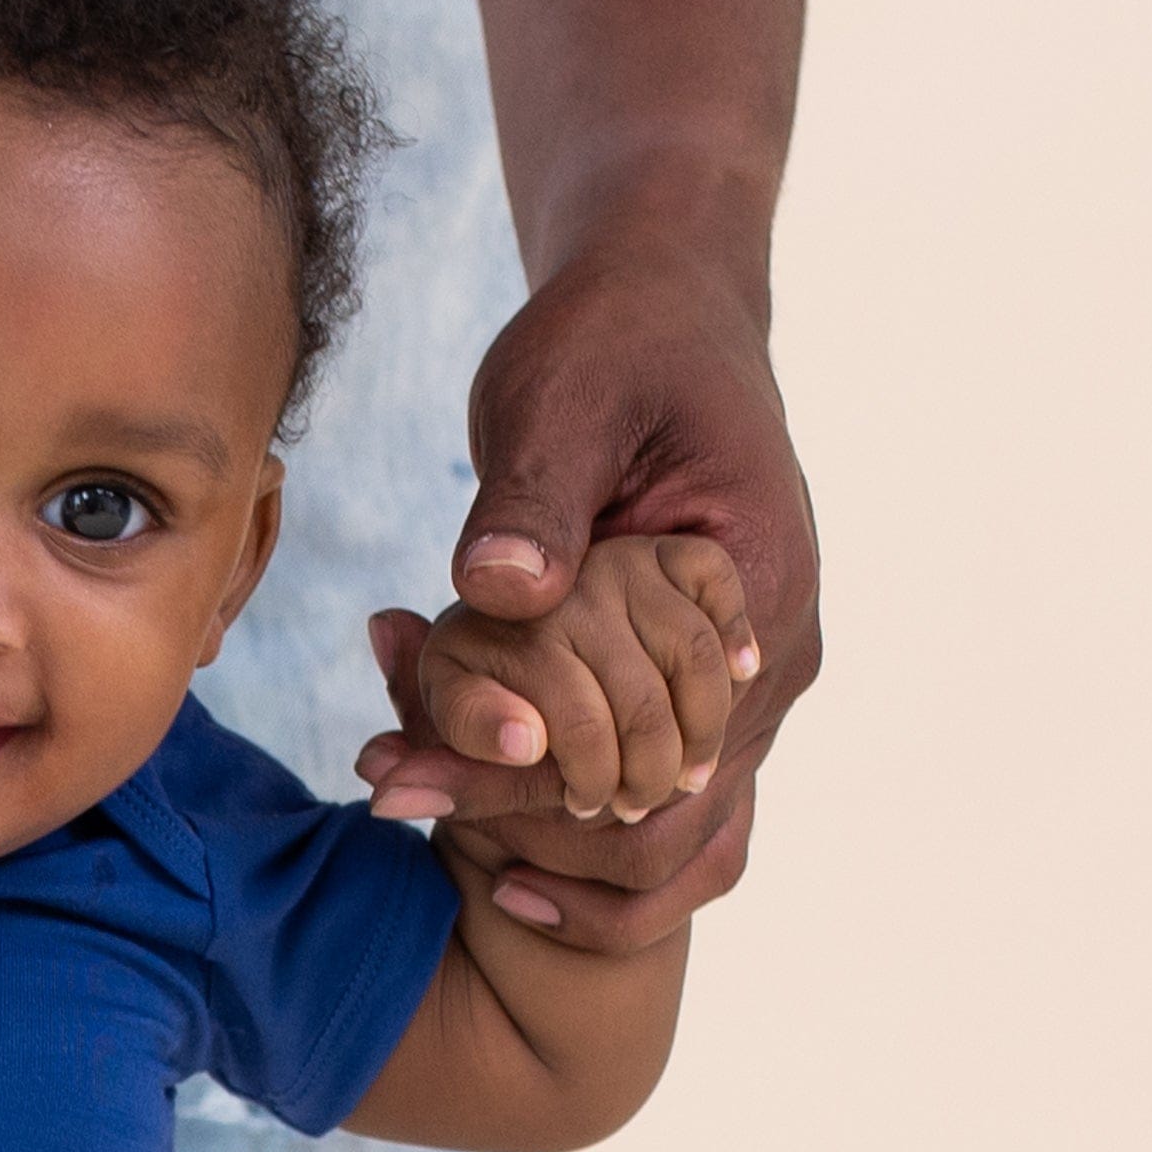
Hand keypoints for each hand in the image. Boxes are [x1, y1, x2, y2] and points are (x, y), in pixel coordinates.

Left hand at [350, 222, 820, 945]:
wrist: (660, 316)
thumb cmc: (614, 345)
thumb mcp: (564, 401)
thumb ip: (533, 500)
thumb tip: (498, 590)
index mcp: (758, 589)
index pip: (649, 751)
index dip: (524, 784)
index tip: (398, 780)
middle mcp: (769, 664)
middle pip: (658, 825)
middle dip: (518, 825)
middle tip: (382, 789)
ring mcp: (746, 692)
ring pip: (656, 836)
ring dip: (532, 836)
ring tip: (398, 791)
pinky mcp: (702, 699)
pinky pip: (645, 804)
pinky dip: (556, 820)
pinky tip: (460, 813)